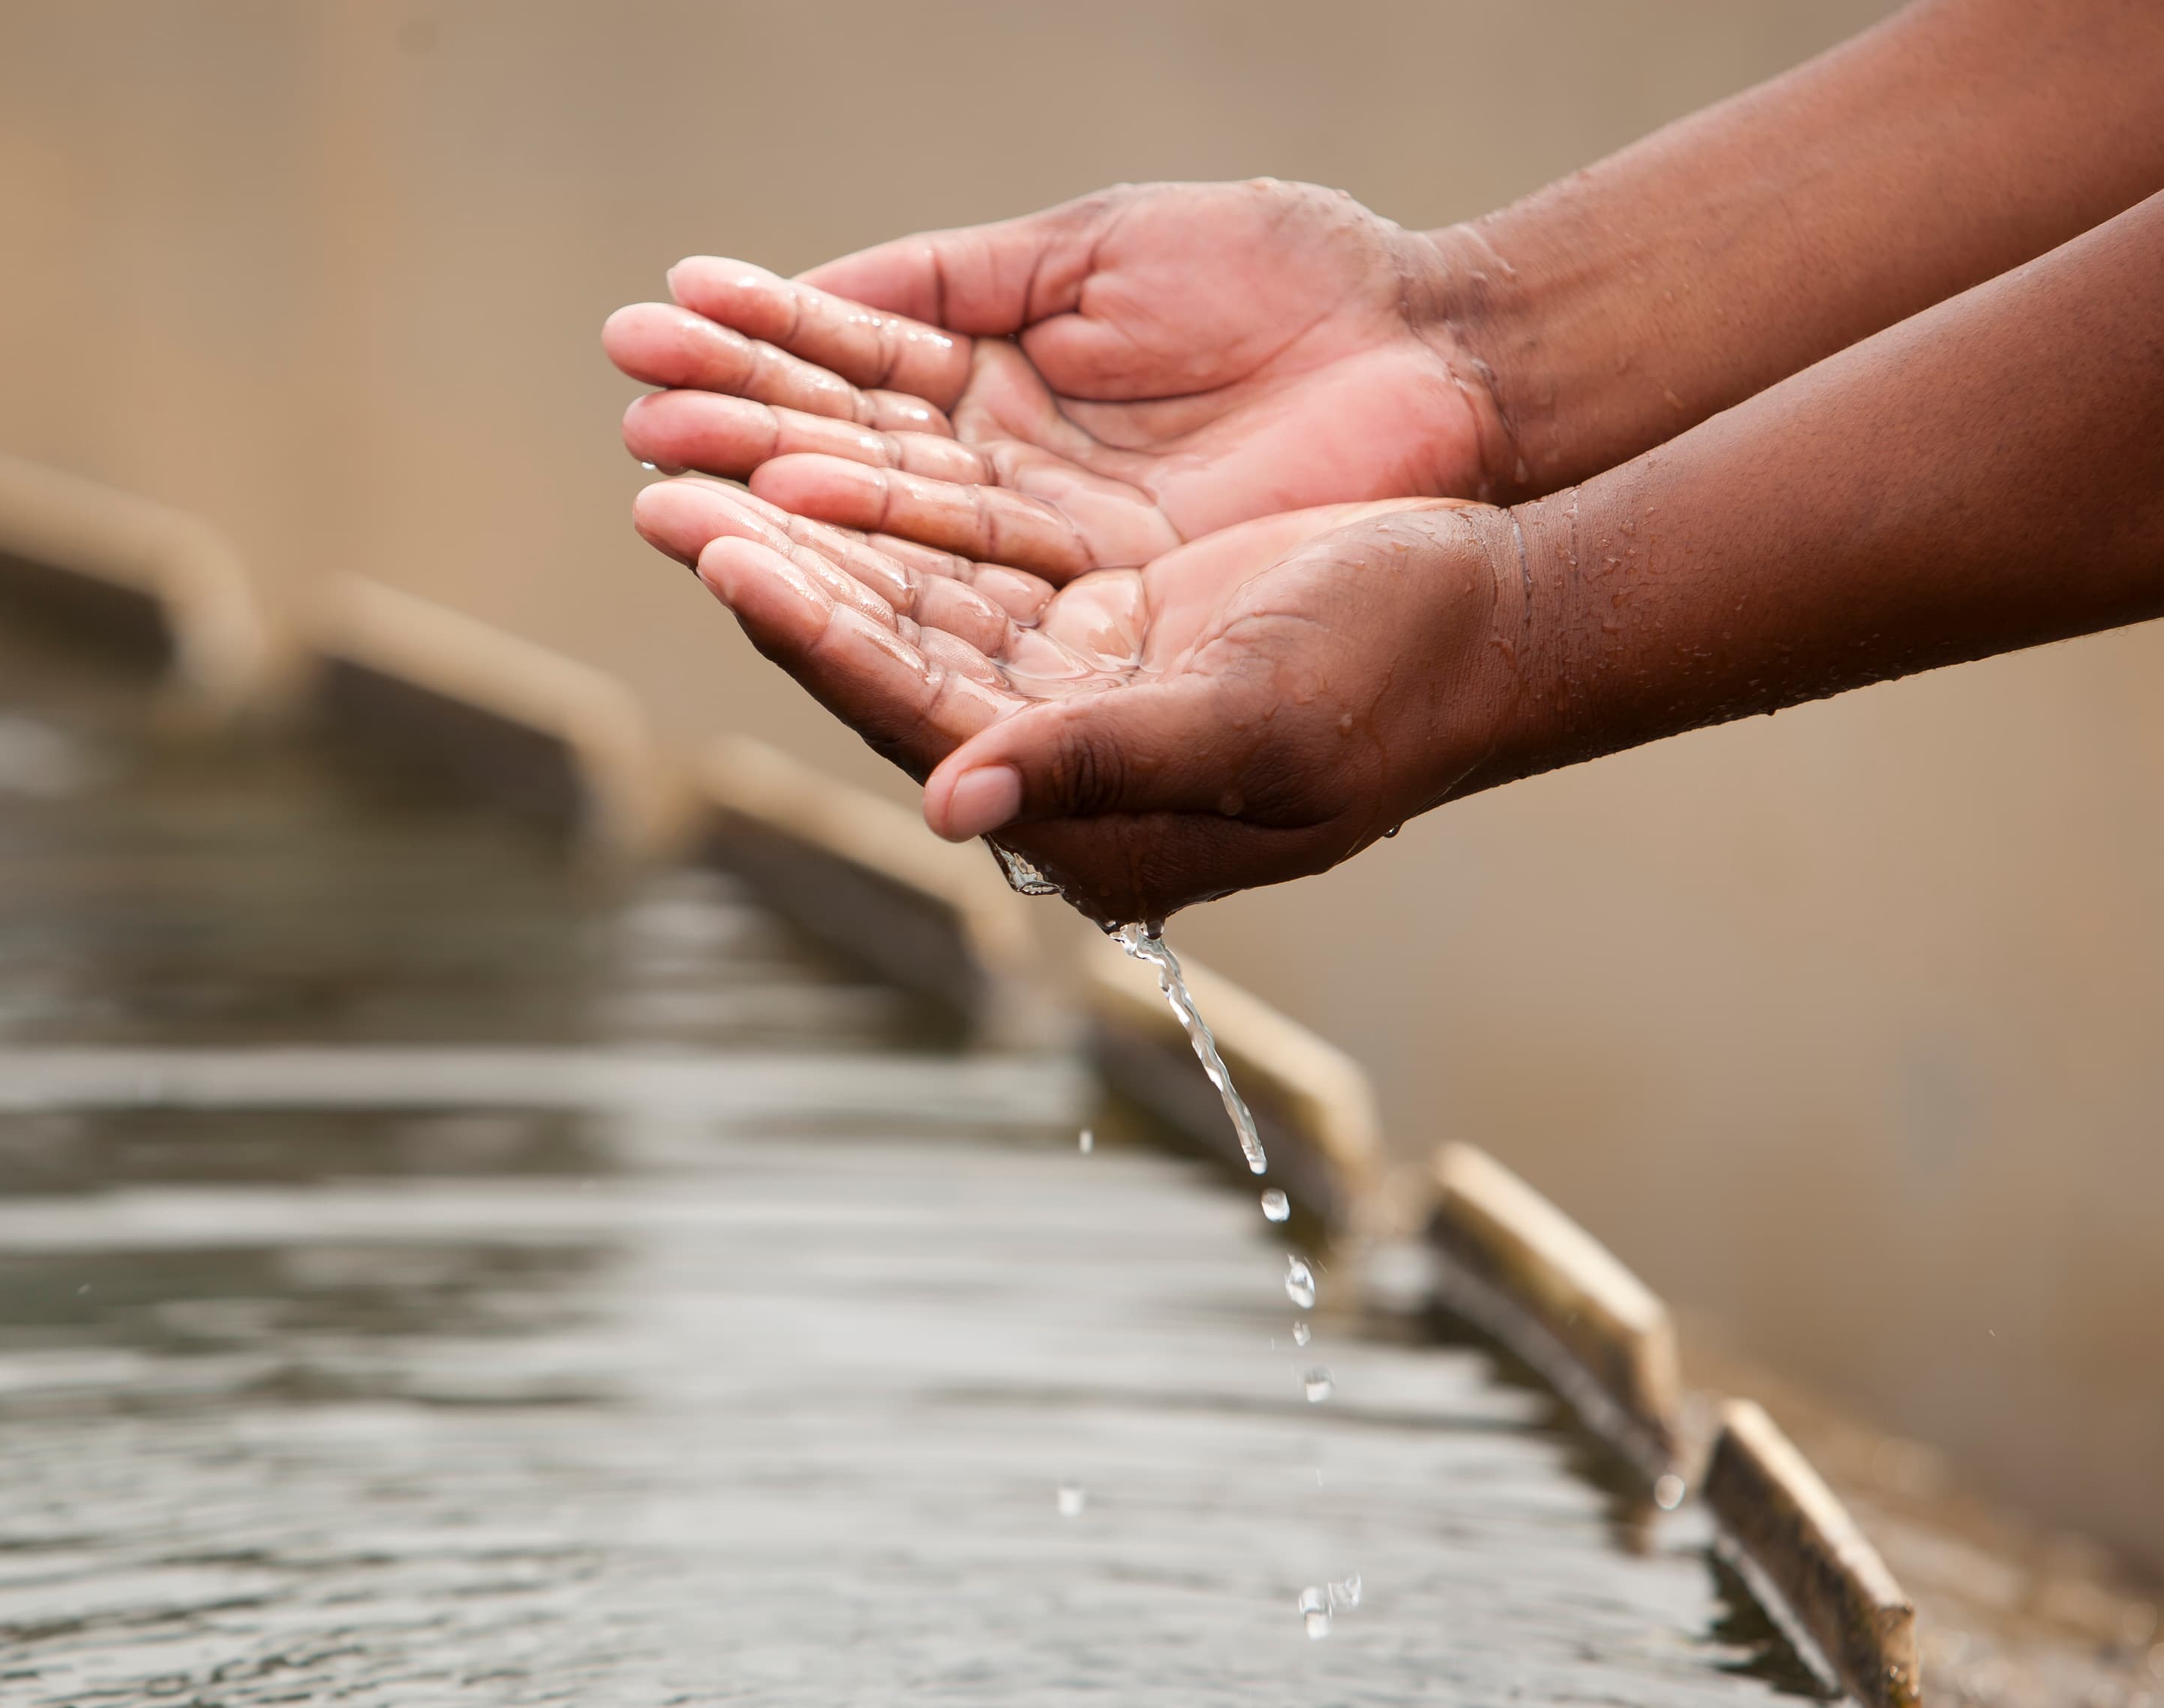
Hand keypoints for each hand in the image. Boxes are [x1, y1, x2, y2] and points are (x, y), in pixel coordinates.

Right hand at [604, 181, 1499, 583]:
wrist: (1434, 356)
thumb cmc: (1289, 281)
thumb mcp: (1093, 249)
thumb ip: (953, 278)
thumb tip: (814, 293)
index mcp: (999, 386)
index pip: (850, 375)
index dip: (756, 355)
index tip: (650, 327)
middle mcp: (1006, 486)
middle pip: (849, 474)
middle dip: (739, 449)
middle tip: (632, 429)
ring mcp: (1049, 559)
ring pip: (890, 546)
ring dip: (779, 524)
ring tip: (670, 495)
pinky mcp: (1101, 623)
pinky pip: (971, 603)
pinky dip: (877, 577)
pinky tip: (783, 540)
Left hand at [632, 475, 1510, 927]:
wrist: (1502, 619)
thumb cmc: (1400, 678)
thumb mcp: (1255, 722)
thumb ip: (1100, 759)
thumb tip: (950, 802)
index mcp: (1087, 821)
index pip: (915, 714)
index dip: (815, 630)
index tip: (720, 548)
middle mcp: (1061, 765)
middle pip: (886, 651)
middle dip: (776, 568)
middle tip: (661, 484)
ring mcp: (1075, 687)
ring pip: (911, 593)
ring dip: (813, 523)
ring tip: (706, 449)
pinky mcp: (1097, 617)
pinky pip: (965, 549)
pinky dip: (892, 493)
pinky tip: (821, 430)